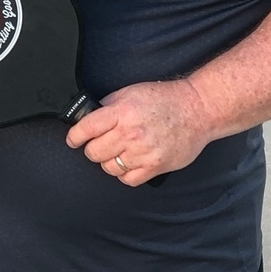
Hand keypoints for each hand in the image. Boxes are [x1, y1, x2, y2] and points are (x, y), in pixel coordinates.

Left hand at [65, 79, 211, 185]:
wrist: (197, 110)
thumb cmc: (165, 99)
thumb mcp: (130, 92)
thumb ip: (108, 105)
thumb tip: (87, 117)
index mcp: (121, 112)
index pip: (86, 129)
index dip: (74, 136)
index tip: (73, 139)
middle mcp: (130, 133)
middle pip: (94, 152)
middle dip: (93, 148)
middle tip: (100, 144)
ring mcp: (143, 152)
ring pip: (109, 168)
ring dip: (109, 161)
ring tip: (118, 152)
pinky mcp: (155, 166)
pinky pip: (128, 179)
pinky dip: (125, 173)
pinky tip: (129, 162)